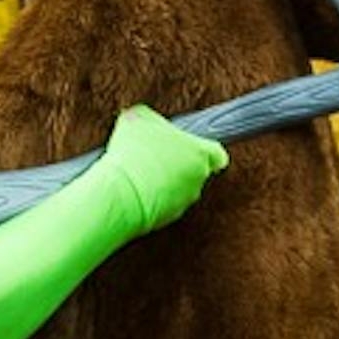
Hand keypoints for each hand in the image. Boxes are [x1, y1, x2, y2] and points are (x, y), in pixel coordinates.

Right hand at [100, 105, 228, 232]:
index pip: (217, 153)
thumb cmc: (135, 152)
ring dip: (162, 181)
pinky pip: (162, 205)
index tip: (189, 144)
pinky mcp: (166, 219)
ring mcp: (183, 202)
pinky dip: (150, 197)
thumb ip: (151, 119)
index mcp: (201, 154)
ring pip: (178, 189)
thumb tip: (145, 121)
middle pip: (196, 170)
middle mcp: (198, 181)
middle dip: (177, 163)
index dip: (203, 148)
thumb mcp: (139, 118)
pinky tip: (130, 187)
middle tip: (154, 154)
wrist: (121, 192)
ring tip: (137, 171)